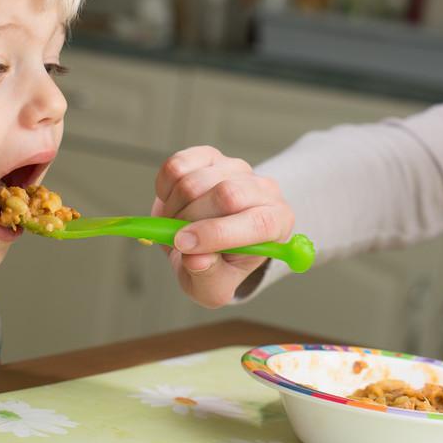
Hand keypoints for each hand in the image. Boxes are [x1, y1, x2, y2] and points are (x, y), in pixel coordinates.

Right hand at [152, 145, 293, 307]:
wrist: (206, 239)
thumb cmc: (218, 264)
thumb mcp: (214, 286)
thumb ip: (208, 277)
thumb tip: (196, 260)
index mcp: (277, 224)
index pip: (258, 223)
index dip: (218, 234)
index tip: (185, 247)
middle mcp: (263, 191)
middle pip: (227, 194)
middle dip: (190, 220)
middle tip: (176, 239)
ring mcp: (236, 168)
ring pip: (196, 181)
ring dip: (174, 209)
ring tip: (177, 225)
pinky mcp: (210, 156)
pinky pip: (178, 165)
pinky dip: (165, 189)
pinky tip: (174, 203)